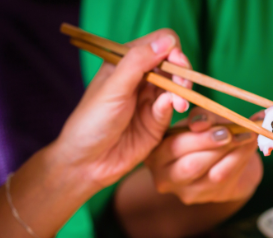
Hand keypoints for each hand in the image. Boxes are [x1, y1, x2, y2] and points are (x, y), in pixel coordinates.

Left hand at [52, 29, 191, 190]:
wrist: (89, 162)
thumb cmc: (92, 121)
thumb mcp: (114, 87)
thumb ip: (139, 62)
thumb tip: (168, 41)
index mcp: (126, 62)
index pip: (158, 43)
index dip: (171, 49)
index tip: (175, 61)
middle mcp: (141, 78)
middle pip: (174, 63)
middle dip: (182, 71)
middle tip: (182, 85)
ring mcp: (151, 99)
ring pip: (178, 85)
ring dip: (183, 90)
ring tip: (180, 103)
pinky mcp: (158, 121)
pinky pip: (174, 106)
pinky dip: (176, 105)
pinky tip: (174, 109)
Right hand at [144, 107, 262, 204]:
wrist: (225, 159)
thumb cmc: (208, 134)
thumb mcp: (202, 120)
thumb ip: (201, 118)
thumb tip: (200, 123)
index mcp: (156, 152)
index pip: (172, 145)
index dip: (199, 136)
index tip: (221, 126)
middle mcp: (164, 176)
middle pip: (190, 165)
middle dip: (215, 146)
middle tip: (233, 132)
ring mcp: (184, 191)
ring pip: (212, 175)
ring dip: (233, 153)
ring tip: (248, 136)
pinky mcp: (206, 197)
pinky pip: (226, 179)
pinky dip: (240, 160)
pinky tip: (249, 147)